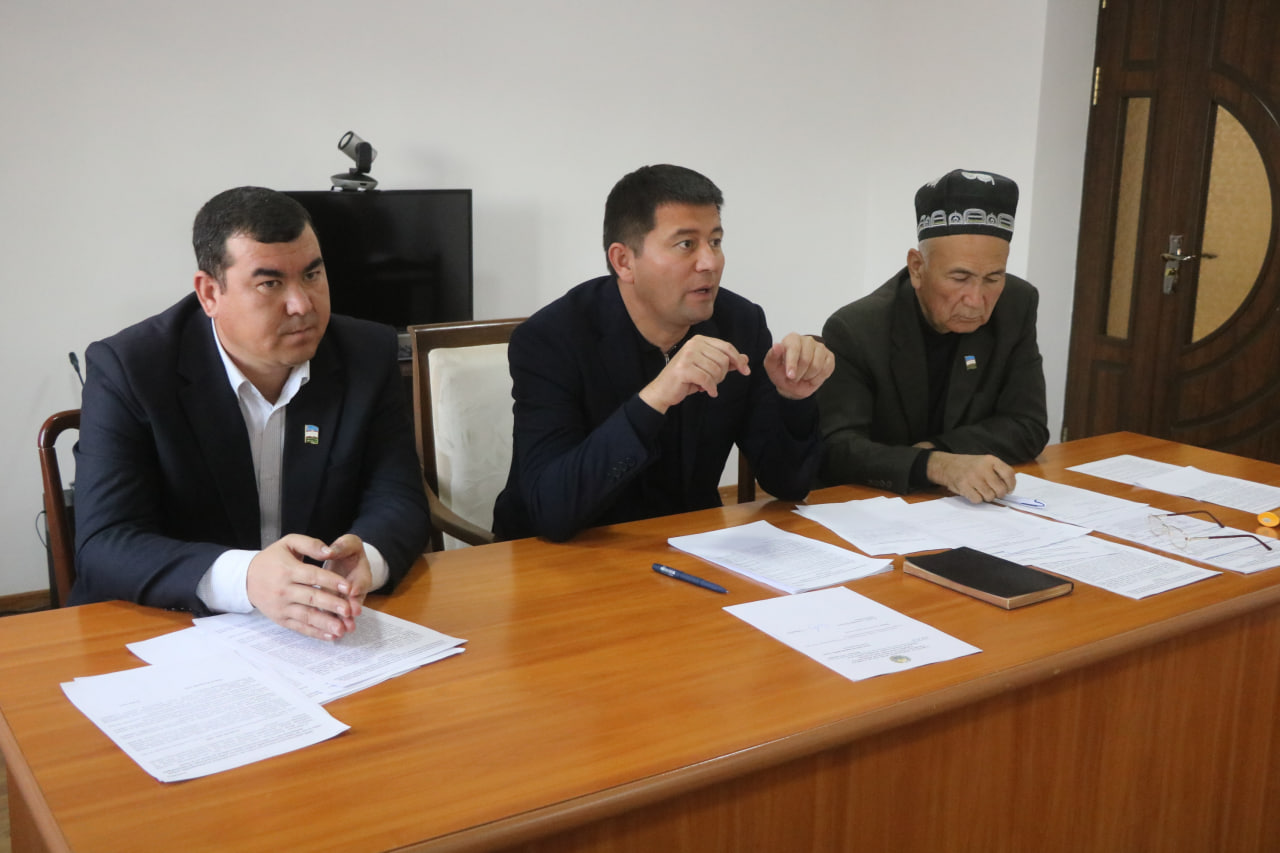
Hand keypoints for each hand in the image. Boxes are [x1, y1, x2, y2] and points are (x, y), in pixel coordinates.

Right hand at [246, 533, 372, 639]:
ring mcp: (281, 606)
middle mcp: (283, 589)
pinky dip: (315, 632)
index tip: (349, 587)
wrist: (246, 578)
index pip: (313, 576)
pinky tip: (330, 636)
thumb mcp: (288, 543)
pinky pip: (299, 627)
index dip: (331, 581)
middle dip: (332, 605)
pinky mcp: (280, 618)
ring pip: (306, 616)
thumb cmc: (272, 559)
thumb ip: (310, 544)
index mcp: (287, 570)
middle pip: (311, 598)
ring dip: (325, 623)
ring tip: (342, 628)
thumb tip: (329, 551)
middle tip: (350, 610)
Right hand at [638, 335, 750, 412]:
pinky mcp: (684, 369)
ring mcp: (688, 355)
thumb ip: (726, 362)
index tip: (746, 371)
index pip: (727, 347)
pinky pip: (707, 380)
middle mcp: (693, 344)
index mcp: (700, 340)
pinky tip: (706, 391)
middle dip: (722, 375)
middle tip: (712, 382)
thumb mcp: (707, 368)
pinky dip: (710, 388)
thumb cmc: (686, 379)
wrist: (663, 390)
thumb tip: (746, 358)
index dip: (738, 359)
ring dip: (715, 382)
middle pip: (724, 359)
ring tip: (705, 385)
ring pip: (716, 370)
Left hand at [763, 333, 833, 399]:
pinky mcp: (829, 356)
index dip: (792, 364)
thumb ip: (773, 356)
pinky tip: (811, 377)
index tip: (790, 376)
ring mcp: (820, 347)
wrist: (793, 382)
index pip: (794, 349)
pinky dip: (817, 378)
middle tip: (793, 378)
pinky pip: (826, 370)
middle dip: (799, 374)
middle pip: (806, 360)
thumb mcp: (772, 366)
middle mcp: (808, 340)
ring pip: (817, 366)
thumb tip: (777, 345)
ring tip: (802, 376)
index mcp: (792, 339)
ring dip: (808, 377)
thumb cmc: (781, 372)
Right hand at [926, 452, 1016, 502]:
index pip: (1009, 474)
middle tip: (994, 492)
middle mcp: (983, 468)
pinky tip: (973, 492)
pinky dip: (977, 499)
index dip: (1011, 485)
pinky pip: (978, 500)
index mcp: (990, 460)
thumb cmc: (969, 466)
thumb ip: (997, 472)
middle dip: (999, 494)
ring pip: (990, 496)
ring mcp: (973, 478)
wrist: (947, 465)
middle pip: (1001, 489)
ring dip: (987, 497)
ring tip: (981, 491)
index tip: (1009, 489)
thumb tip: (1008, 489)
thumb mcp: (985, 462)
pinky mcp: (964, 486)